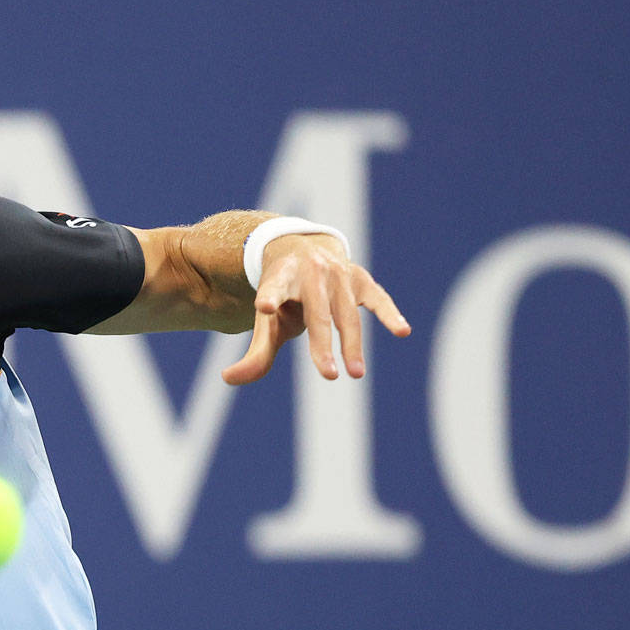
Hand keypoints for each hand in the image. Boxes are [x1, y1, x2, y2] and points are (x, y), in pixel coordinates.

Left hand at [221, 232, 410, 384]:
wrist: (304, 249)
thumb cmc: (284, 295)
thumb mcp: (269, 320)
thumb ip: (255, 352)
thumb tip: (227, 379)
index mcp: (280, 278)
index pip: (272, 289)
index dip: (269, 297)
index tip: (263, 307)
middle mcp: (310, 273)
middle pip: (316, 314)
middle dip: (322, 344)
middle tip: (327, 375)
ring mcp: (339, 275)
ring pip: (346, 315)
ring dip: (351, 344)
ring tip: (355, 373)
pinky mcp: (361, 280)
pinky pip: (377, 299)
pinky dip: (389, 314)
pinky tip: (402, 331)